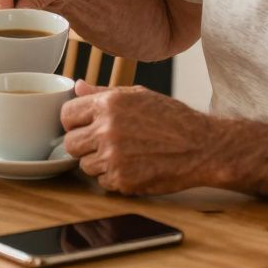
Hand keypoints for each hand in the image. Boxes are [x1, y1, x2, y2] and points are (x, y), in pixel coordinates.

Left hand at [62, 80, 216, 194]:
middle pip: (70, 143)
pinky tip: (133, 167)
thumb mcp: (138, 95)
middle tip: (102, 144)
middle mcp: (107, 129)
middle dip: (83, 144)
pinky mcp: (122, 180)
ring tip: (123, 154)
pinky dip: (114, 177)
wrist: (201, 147)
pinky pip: (102, 181)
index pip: (66, 115)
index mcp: (108, 104)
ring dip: (98, 162)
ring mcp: (113, 157)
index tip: (83, 126)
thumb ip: (103, 92)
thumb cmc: (172, 118)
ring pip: (84, 165)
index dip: (74, 122)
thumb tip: (77, 86)